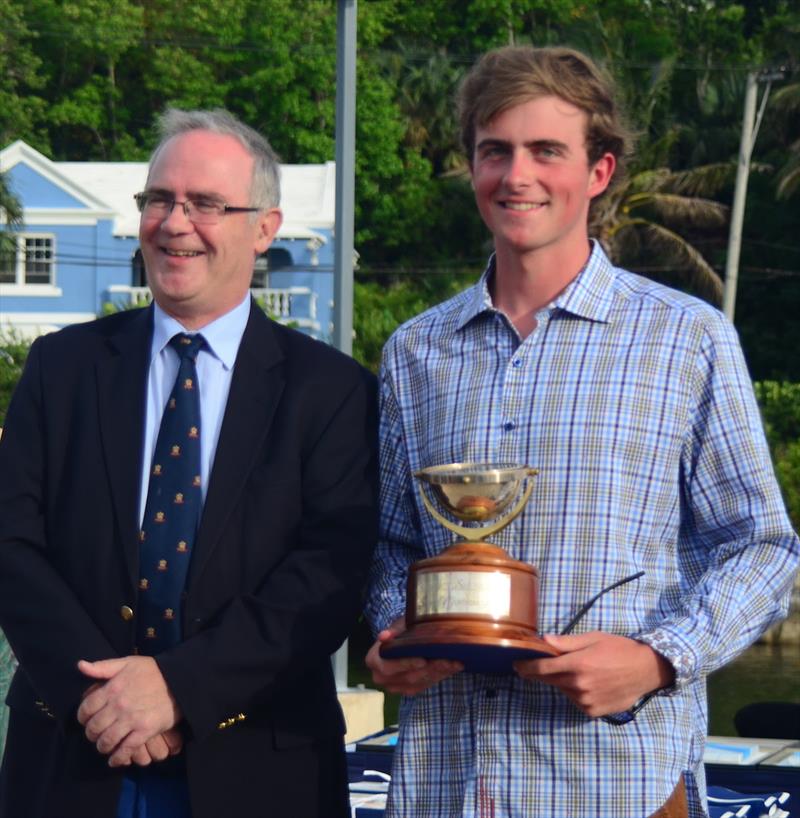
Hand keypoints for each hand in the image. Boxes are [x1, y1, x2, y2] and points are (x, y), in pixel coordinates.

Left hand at [77, 656, 182, 766]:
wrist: (180, 680)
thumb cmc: (152, 671)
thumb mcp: (127, 662)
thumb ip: (102, 666)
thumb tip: (79, 665)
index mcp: (112, 688)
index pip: (86, 709)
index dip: (82, 717)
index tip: (86, 720)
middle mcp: (119, 705)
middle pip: (94, 728)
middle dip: (91, 734)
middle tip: (96, 734)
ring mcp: (132, 719)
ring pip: (106, 741)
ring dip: (102, 747)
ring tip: (105, 745)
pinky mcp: (145, 731)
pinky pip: (125, 750)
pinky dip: (117, 758)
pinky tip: (115, 759)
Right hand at [365, 617, 461, 695]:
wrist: (403, 639)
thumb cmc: (400, 630)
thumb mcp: (397, 625)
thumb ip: (393, 631)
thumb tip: (383, 636)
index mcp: (374, 660)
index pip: (388, 667)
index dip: (405, 664)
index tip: (422, 660)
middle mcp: (381, 677)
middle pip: (408, 677)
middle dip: (430, 668)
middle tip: (447, 660)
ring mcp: (396, 686)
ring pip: (420, 682)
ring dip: (439, 672)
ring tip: (454, 662)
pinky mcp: (410, 689)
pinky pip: (426, 684)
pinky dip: (442, 675)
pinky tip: (454, 666)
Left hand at [513, 632, 674, 717]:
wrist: (646, 670)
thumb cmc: (618, 648)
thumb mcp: (592, 638)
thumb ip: (566, 643)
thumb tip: (543, 641)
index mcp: (577, 665)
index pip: (542, 668)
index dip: (526, 667)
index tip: (515, 664)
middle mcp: (579, 685)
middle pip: (549, 680)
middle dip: (537, 673)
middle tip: (527, 668)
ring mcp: (586, 701)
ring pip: (562, 690)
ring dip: (560, 681)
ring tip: (572, 671)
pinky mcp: (593, 712)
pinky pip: (575, 701)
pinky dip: (574, 692)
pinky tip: (585, 683)